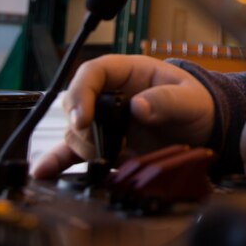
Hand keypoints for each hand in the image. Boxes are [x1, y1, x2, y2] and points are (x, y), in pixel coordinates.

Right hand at [31, 54, 213, 178]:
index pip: (92, 72)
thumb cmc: (197, 104)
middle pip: (76, 103)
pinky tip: (42, 173)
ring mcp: (105, 121)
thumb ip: (167, 100)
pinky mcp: (104, 146)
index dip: (81, 92)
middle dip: (83, 126)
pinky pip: (74, 152)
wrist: (203, 130)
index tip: (83, 118)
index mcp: (128, 72)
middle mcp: (110, 94)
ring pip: (75, 131)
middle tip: (103, 145)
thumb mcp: (190, 99)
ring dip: (86, 148)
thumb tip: (137, 107)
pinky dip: (58, 162)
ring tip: (112, 158)